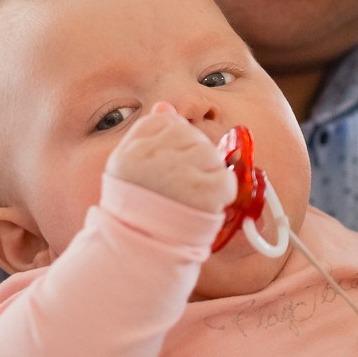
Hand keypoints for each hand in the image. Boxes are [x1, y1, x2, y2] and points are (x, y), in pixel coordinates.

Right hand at [104, 102, 235, 213]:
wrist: (140, 250)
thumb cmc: (137, 207)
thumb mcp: (130, 167)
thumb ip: (148, 135)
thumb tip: (165, 106)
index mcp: (134, 150)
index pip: (167, 122)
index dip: (175, 142)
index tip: (169, 164)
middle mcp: (155, 158)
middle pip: (193, 136)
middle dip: (194, 158)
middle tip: (182, 185)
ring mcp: (180, 174)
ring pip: (212, 156)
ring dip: (209, 176)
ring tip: (192, 196)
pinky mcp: (203, 192)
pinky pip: (226, 181)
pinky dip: (223, 194)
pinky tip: (206, 205)